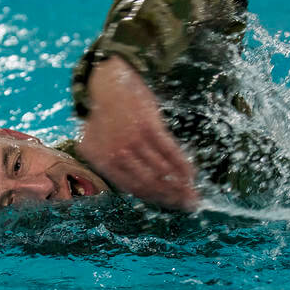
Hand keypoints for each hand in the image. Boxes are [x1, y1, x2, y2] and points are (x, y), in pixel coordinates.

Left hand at [76, 55, 198, 210]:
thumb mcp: (96, 144)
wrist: (108, 84)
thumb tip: (133, 191)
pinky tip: (191, 173)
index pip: (135, 188)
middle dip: (173, 196)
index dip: (156, 199)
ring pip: (162, 170)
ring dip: (181, 184)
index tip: (172, 205)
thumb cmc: (103, 117)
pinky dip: (182, 165)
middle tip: (189, 204)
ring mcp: (133, 141)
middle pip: (150, 182)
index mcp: (104, 163)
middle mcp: (117, 155)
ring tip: (193, 193)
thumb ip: (110, 168)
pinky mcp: (149, 126)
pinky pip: (170, 151)